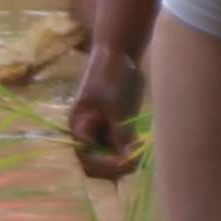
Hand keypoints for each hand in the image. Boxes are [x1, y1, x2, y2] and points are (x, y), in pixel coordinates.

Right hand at [67, 45, 143, 180]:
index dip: (103, 164)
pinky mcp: (117, 127)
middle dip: (114, 167)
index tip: (123, 161)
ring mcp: (103, 131)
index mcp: (79, 127)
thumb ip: (119, 133)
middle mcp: (89, 133)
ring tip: (140, 154)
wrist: (119, 54)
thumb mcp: (114, 105)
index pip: (86, 156)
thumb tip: (125, 160)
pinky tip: (142, 146)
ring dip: (124, 161)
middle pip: (96, 163)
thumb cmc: (109, 75)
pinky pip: (122, 147)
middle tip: (134, 162)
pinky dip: (131, 151)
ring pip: (111, 157)